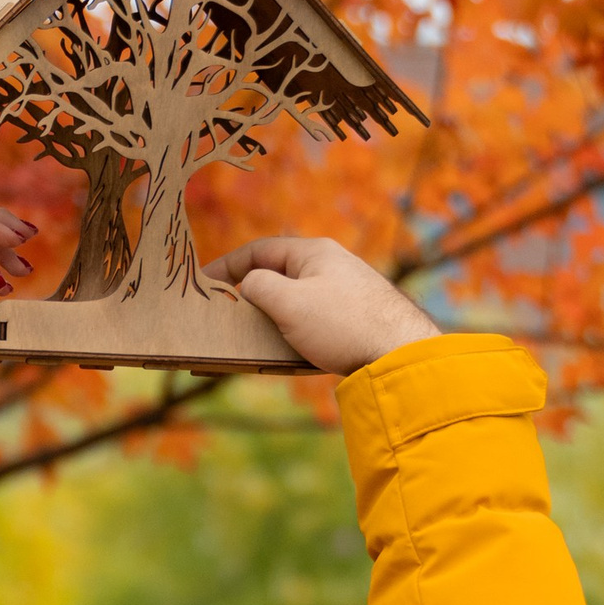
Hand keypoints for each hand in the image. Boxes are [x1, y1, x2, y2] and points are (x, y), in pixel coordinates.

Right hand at [202, 233, 440, 375]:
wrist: (398, 354)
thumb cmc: (343, 324)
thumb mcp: (288, 303)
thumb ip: (258, 287)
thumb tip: (248, 284)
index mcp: (314, 252)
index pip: (260, 250)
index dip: (228, 265)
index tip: (205, 283)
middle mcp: (331, 266)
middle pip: (278, 275)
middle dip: (250, 294)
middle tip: (227, 314)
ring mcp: (345, 292)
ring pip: (295, 300)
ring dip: (272, 317)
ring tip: (253, 337)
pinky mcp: (354, 319)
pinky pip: (312, 320)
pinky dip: (293, 332)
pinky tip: (288, 351)